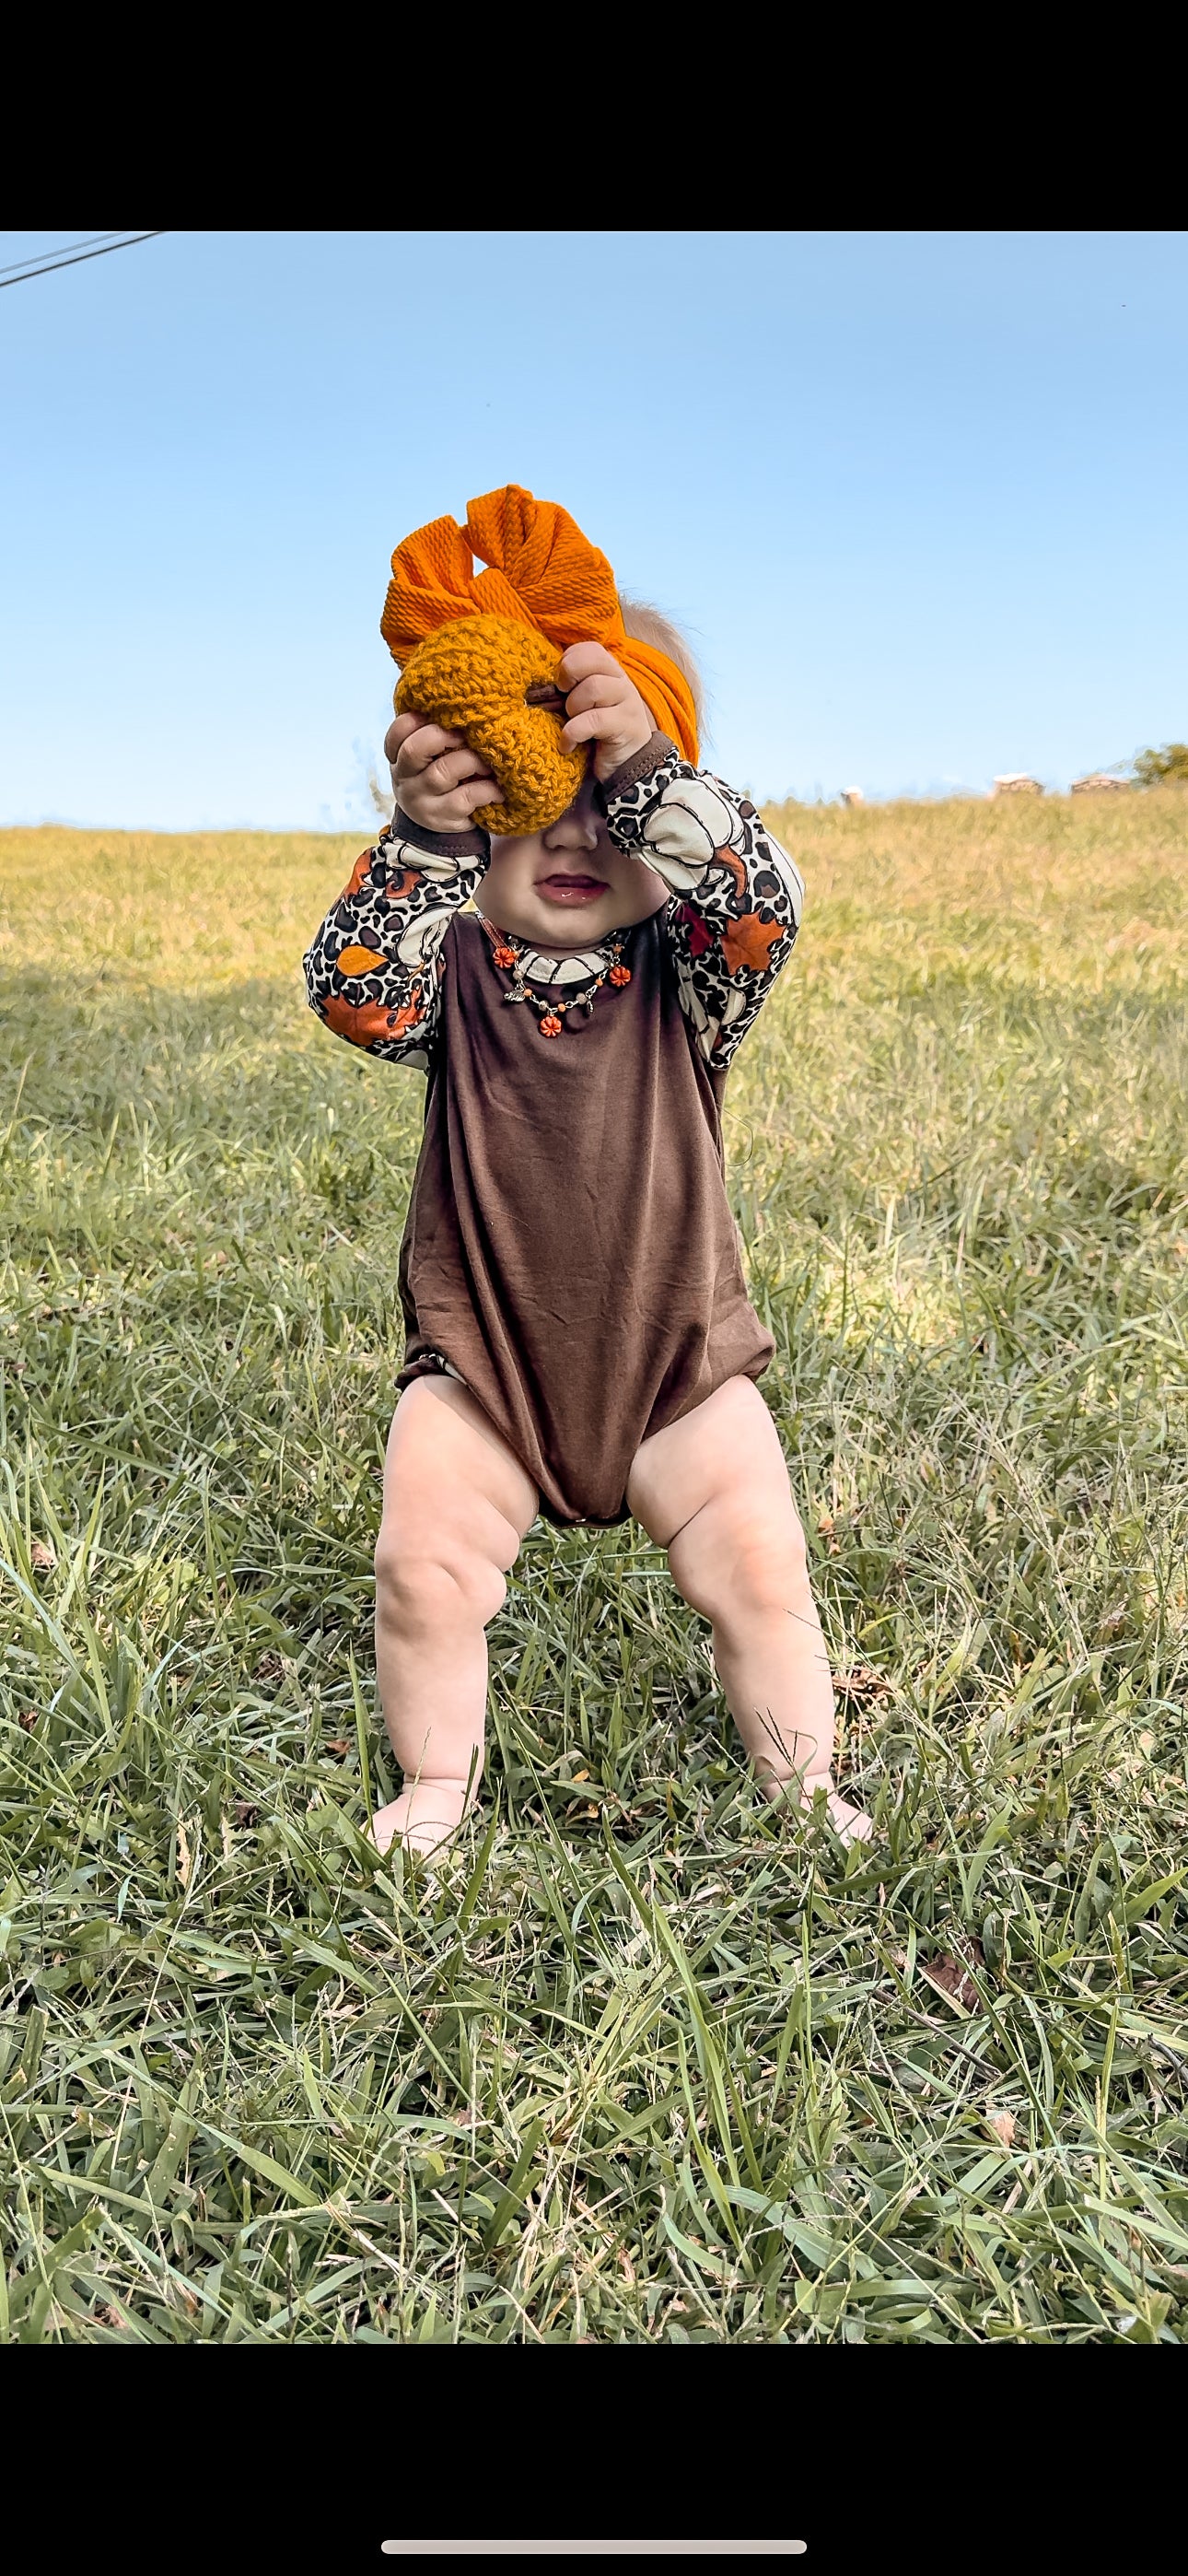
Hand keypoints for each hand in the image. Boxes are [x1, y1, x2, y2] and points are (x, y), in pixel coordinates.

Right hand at [385, 709, 501, 834]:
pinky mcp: (441, 818)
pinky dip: (486, 790)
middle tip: (466, 735)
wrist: (437, 825)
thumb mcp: (430, 756)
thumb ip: (437, 734)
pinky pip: (465, 799)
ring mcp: (420, 801)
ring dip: (472, 762)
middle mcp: (404, 778)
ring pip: (442, 773)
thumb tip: (469, 702)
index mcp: (398, 756)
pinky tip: (498, 789)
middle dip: (443, 736)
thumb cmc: (440, 777)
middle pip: (413, 750)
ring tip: (490, 763)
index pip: (398, 732)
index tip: (442, 715)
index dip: (417, 719)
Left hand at [557, 642, 654, 782]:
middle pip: (592, 660)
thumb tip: (538, 686)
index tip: (560, 683)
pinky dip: (573, 733)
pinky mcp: (626, 726)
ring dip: (573, 707)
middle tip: (562, 697)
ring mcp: (627, 703)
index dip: (569, 660)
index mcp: (611, 672)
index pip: (590, 648)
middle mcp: (622, 682)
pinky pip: (593, 720)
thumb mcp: (583, 706)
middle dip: (569, 676)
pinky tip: (568, 745)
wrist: (626, 768)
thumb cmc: (597, 735)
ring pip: (593, 687)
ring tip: (570, 723)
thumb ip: (570, 690)